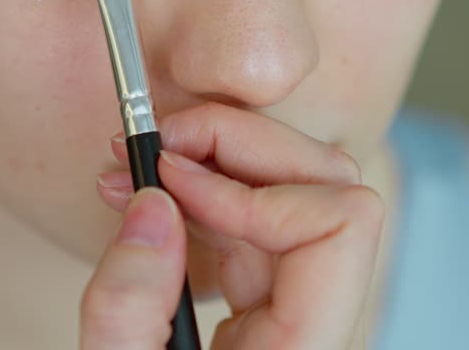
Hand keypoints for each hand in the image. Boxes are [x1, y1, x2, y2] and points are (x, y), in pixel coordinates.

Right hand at [79, 104, 384, 348]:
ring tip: (140, 162)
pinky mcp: (267, 306)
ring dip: (221, 159)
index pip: (341, 224)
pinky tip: (152, 195)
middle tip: (154, 141)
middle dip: (240, 147)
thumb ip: (127, 305)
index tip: (169, 180)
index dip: (255, 188)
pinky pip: (258, 222)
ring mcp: (297, 313)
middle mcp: (319, 327)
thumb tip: (153, 201)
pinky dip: (207, 192)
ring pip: (298, 192)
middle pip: (328, 187)